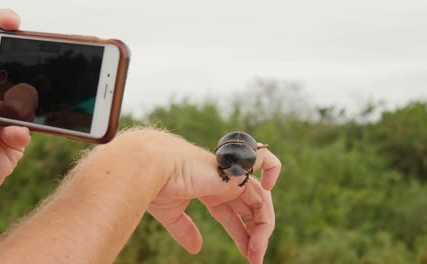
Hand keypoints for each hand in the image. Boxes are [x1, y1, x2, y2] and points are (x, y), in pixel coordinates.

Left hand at [0, 9, 30, 208]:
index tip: (14, 21)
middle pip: (9, 66)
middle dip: (22, 64)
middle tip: (35, 59)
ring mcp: (0, 116)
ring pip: (25, 98)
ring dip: (25, 103)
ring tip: (14, 112)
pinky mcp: (12, 140)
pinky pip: (26, 129)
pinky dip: (22, 132)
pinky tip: (11, 135)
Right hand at [146, 132, 280, 263]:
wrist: (152, 169)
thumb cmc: (157, 187)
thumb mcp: (172, 215)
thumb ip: (184, 229)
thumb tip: (196, 249)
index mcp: (210, 190)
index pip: (233, 214)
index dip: (242, 235)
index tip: (249, 255)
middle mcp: (223, 182)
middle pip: (251, 209)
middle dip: (256, 235)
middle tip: (255, 257)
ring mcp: (232, 174)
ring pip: (261, 200)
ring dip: (263, 227)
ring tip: (257, 250)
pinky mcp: (236, 168)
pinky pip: (265, 160)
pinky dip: (274, 170)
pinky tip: (270, 189)